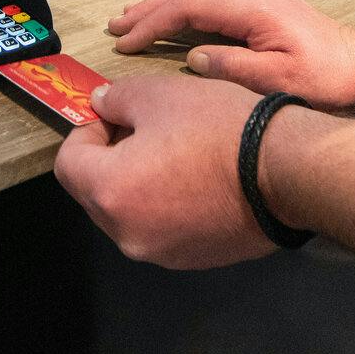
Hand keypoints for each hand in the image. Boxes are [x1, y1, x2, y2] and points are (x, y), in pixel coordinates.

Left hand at [54, 75, 273, 268]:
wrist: (286, 172)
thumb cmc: (218, 129)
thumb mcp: (160, 94)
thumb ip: (117, 99)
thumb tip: (100, 106)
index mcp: (110, 193)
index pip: (68, 163)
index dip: (84, 132)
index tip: (113, 114)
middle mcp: (128, 234)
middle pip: (94, 193)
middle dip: (109, 158)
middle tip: (142, 127)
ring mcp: (161, 253)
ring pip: (129, 212)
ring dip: (137, 182)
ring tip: (174, 151)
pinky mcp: (192, 259)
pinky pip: (161, 228)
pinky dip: (165, 204)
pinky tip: (197, 178)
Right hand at [107, 0, 354, 110]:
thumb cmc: (328, 79)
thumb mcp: (279, 82)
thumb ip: (232, 68)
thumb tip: (194, 58)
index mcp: (250, 8)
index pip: (187, 5)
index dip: (152, 23)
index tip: (125, 43)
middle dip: (148, 8)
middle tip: (115, 27)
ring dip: (162, 6)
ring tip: (131, 22)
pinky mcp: (260, 8)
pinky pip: (209, 1)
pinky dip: (181, 11)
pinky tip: (170, 24)